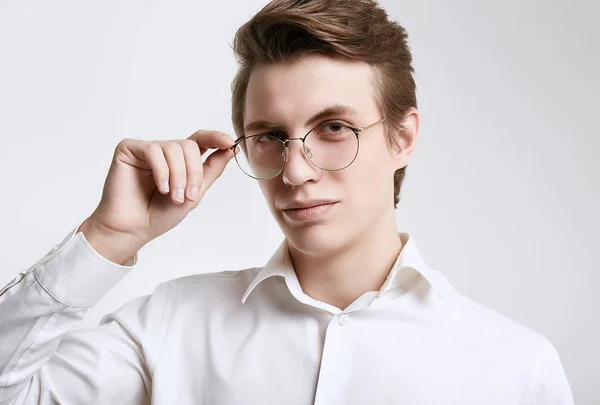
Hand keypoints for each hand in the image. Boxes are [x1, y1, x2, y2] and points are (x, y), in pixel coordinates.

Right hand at [80, 130, 234, 263]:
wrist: (134, 229)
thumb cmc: (159, 214)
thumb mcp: (195, 193)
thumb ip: (212, 170)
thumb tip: (231, 148)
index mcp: (181, 160)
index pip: (201, 140)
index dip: (216, 138)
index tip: (230, 143)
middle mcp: (165, 151)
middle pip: (190, 145)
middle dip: (193, 172)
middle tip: (188, 196)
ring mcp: (147, 149)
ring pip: (174, 148)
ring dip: (178, 175)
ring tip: (173, 196)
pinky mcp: (129, 149)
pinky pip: (153, 151)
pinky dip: (162, 171)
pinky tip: (161, 187)